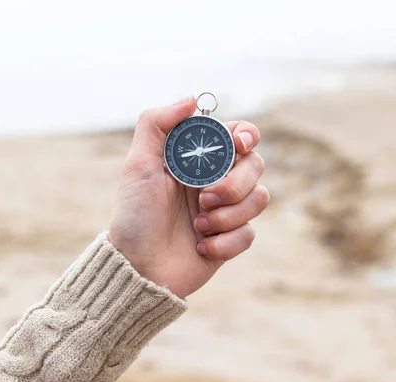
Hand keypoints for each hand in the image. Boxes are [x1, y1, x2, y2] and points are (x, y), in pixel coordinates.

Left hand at [108, 96, 268, 297]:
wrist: (137, 269)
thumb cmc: (134, 217)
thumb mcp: (138, 166)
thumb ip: (156, 124)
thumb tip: (191, 99)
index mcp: (198, 160)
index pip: (238, 135)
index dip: (246, 135)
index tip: (238, 145)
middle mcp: (216, 181)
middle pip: (256, 165)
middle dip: (235, 184)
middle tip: (204, 199)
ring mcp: (226, 210)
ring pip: (260, 198)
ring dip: (229, 214)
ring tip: (199, 226)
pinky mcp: (231, 239)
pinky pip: (249, 233)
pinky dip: (225, 242)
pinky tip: (201, 247)